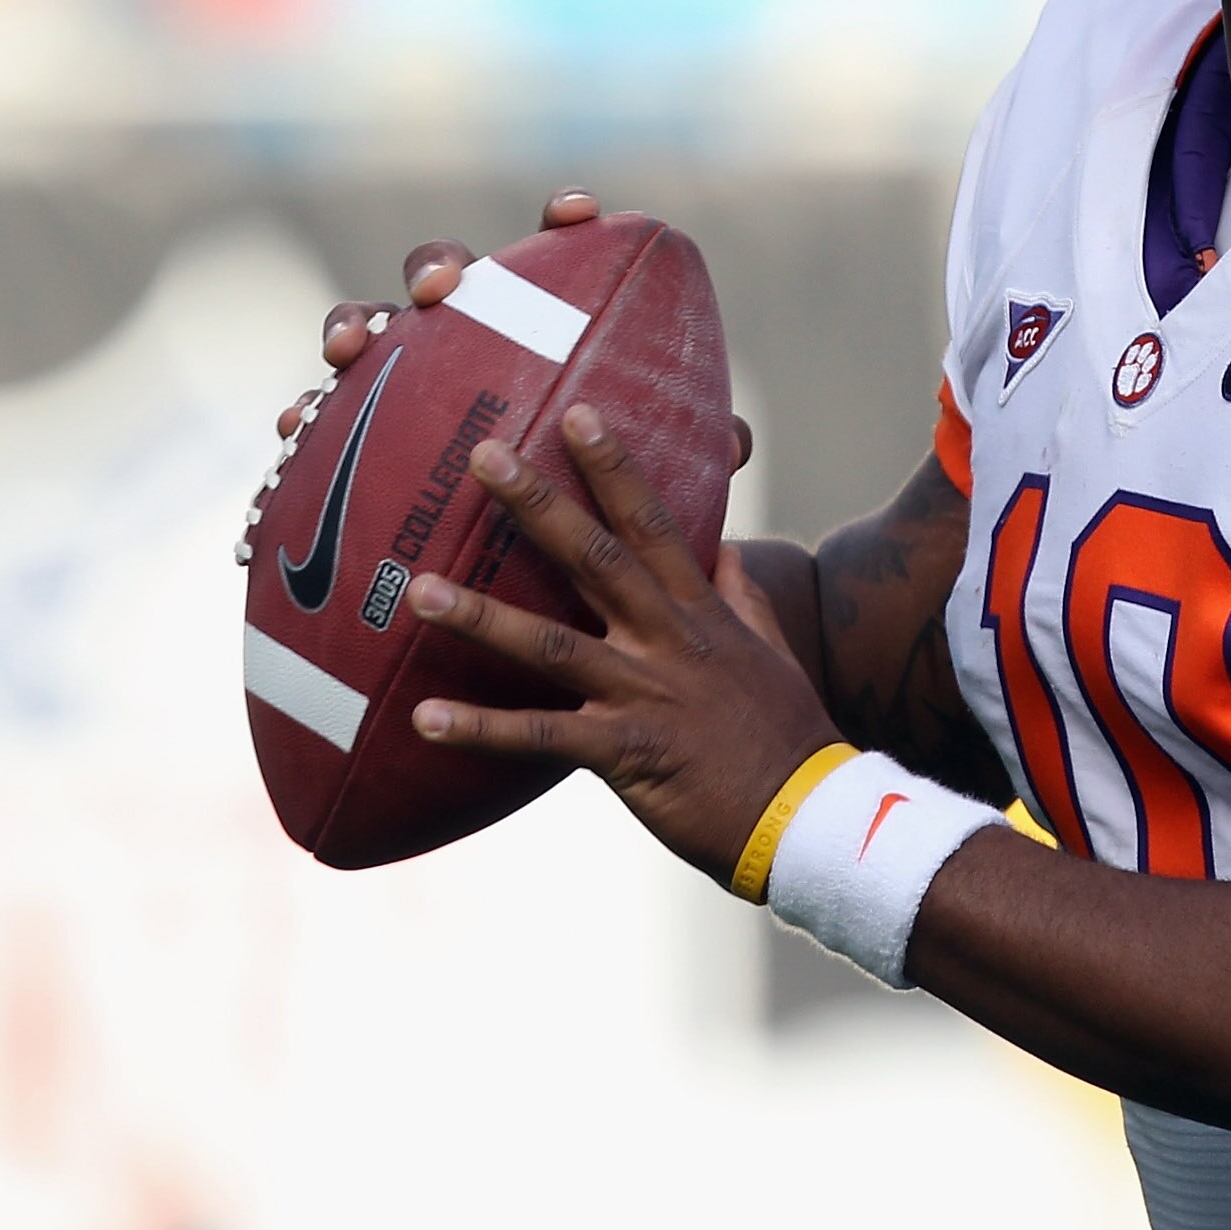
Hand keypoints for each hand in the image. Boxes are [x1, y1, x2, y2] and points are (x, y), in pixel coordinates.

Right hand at [274, 187, 752, 469]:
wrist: (543, 572)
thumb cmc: (605, 505)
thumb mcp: (652, 481)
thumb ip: (693, 450)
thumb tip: (733, 439)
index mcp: (547, 332)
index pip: (558, 260)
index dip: (564, 224)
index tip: (576, 214)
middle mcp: (473, 341)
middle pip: (449, 276)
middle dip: (443, 266)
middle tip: (448, 289)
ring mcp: (410, 383)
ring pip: (373, 331)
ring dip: (356, 324)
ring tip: (350, 349)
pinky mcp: (361, 436)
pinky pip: (321, 420)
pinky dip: (304, 418)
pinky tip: (295, 426)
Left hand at [405, 402, 842, 886]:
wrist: (809, 815)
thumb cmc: (788, 735)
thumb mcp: (771, 652)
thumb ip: (742, 597)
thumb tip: (722, 547)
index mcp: (701, 613)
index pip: (654, 522)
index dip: (616, 466)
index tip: (579, 414)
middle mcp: (669, 641)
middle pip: (596, 559)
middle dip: (538, 505)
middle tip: (484, 456)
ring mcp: (646, 695)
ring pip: (553, 646)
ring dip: (483, 616)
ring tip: (421, 588)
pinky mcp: (627, 754)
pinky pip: (542, 739)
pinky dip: (482, 729)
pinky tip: (423, 718)